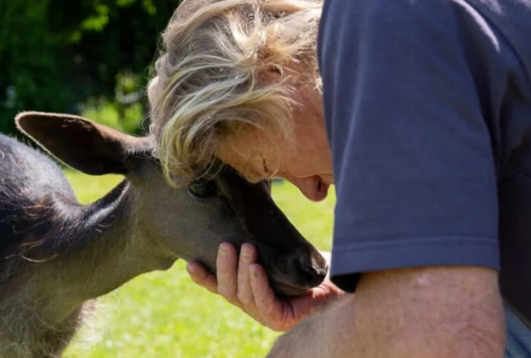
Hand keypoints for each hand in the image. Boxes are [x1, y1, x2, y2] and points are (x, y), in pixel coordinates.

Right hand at [186, 242, 343, 331]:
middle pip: (228, 291)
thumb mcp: (278, 250)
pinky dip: (258, 284)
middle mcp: (253, 306)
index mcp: (248, 292)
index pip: (220, 287)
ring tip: (246, 249)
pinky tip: (256, 269)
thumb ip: (259, 242)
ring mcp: (266, 316)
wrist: (340, 278)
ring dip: (242, 271)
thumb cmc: (308, 263)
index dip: (204, 278)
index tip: (190, 264)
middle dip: (224, 267)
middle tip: (227, 244)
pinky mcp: (280, 320)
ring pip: (243, 296)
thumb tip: (244, 209)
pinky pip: (264, 302)